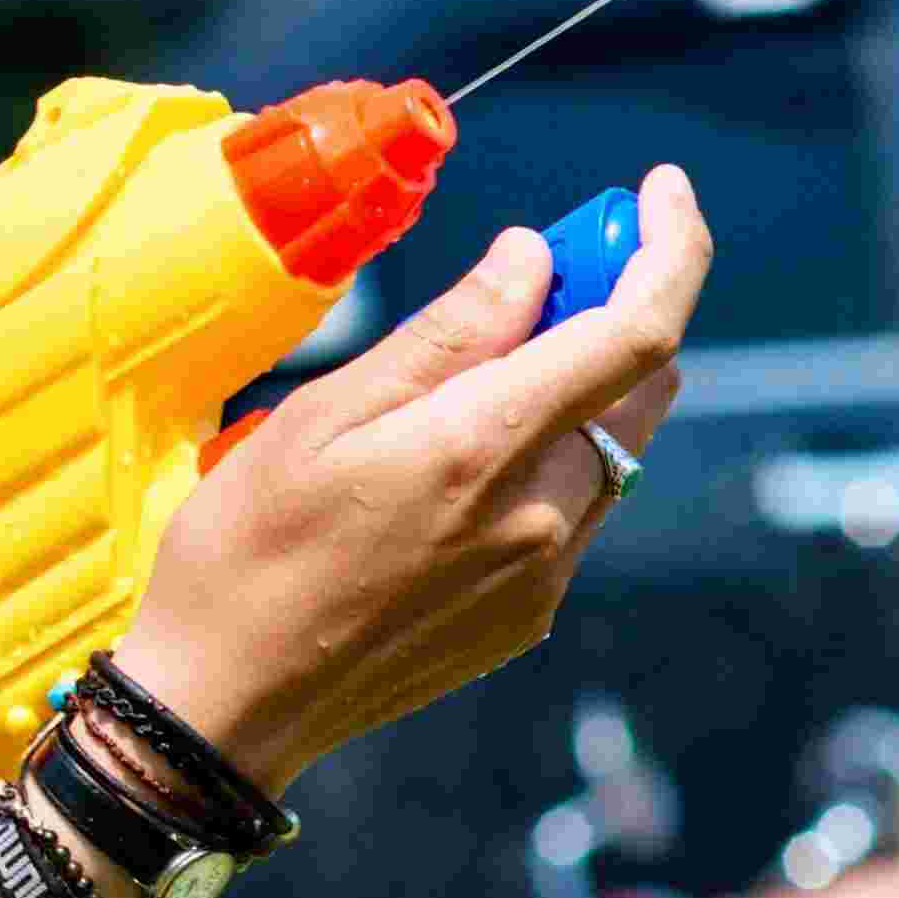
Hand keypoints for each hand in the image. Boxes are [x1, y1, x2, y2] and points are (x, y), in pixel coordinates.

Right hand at [116, 163, 705, 793]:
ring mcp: (544, 572)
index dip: (671, 248)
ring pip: (609, 444)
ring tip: (472, 370)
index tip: (660, 191)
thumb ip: (447, 334)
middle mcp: (541, 514)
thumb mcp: (324, 415)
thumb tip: (531, 260)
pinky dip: (543, 453)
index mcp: (483, 447)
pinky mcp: (529, 613)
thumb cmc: (247, 552)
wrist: (227, 706)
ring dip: (574, 384)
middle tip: (538, 267)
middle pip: (636, 382)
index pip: (637, 329)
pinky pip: (573, 507)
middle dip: (607, 304)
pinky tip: (451, 463)